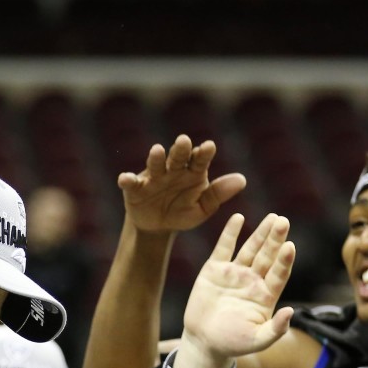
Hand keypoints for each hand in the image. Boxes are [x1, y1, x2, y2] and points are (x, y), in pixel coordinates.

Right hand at [119, 135, 246, 233]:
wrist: (158, 227)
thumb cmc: (183, 212)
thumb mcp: (203, 208)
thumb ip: (219, 194)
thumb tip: (242, 180)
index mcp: (193, 172)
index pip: (200, 160)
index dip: (204, 153)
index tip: (209, 147)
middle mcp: (173, 169)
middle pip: (178, 156)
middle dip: (180, 149)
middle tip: (184, 141)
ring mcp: (153, 177)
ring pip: (155, 164)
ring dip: (156, 158)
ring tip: (157, 151)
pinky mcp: (135, 188)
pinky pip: (131, 183)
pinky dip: (127, 180)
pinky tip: (124, 178)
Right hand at [175, 213, 294, 367]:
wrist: (203, 341)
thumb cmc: (232, 343)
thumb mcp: (257, 341)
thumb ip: (276, 329)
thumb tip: (291, 311)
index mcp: (266, 295)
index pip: (279, 273)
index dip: (284, 260)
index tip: (290, 246)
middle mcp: (253, 280)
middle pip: (268, 256)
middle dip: (275, 239)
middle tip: (283, 222)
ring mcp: (235, 273)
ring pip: (250, 248)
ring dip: (261, 233)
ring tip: (272, 217)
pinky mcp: (215, 269)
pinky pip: (224, 247)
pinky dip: (230, 233)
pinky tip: (238, 218)